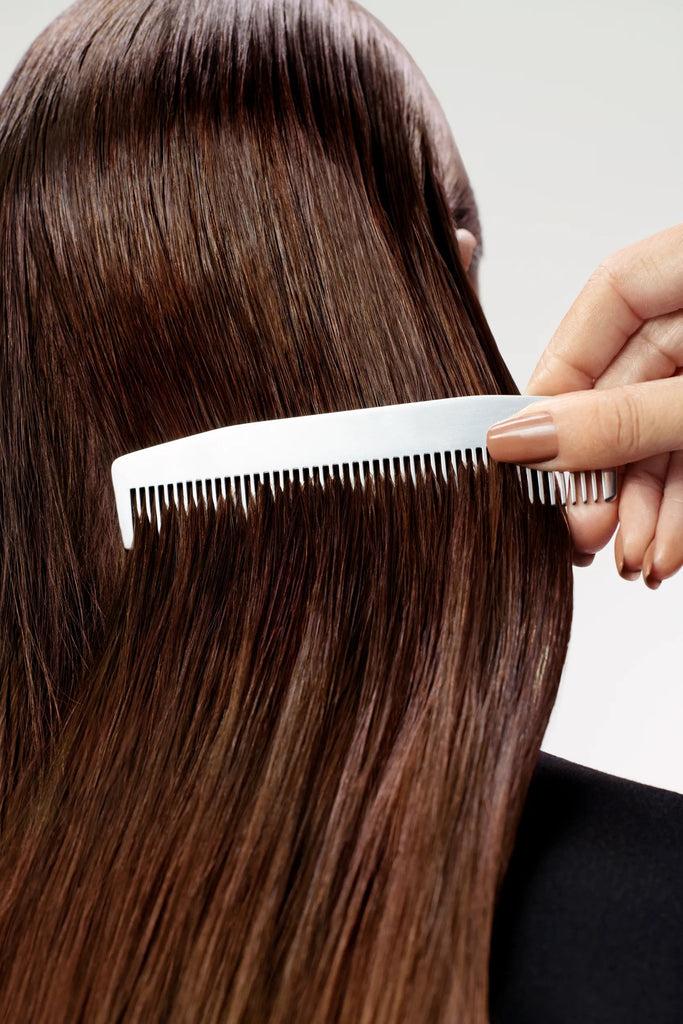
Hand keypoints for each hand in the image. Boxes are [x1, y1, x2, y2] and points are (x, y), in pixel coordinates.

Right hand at [486, 224, 682, 587]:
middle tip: (580, 527)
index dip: (558, 375)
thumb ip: (624, 421)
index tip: (524, 445)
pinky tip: (666, 548)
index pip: (607, 299)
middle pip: (631, 384)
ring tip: (631, 556)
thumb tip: (523, 440)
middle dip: (606, 468)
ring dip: (644, 504)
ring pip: (665, 430)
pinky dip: (681, 504)